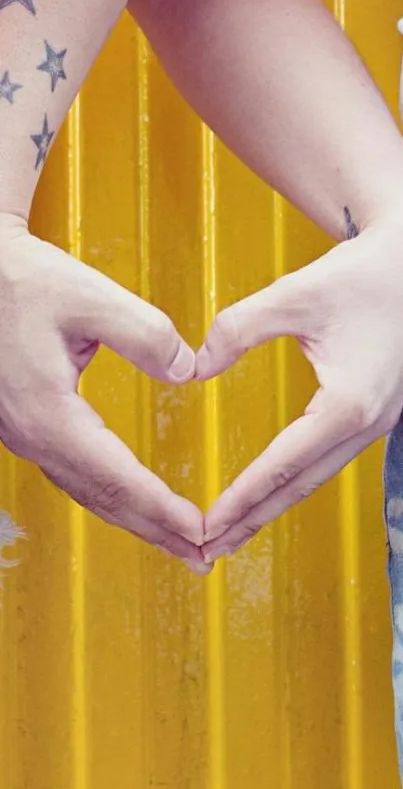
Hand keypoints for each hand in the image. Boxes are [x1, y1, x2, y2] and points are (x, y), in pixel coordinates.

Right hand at [0, 216, 206, 567]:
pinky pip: (73, 474)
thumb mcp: (89, 296)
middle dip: (155, 531)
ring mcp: (24, 434)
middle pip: (103, 499)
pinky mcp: (25, 423)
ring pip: (86, 492)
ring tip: (173, 538)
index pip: (118, 478)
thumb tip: (188, 370)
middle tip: (200, 557)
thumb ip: (146, 334)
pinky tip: (126, 497)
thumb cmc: (21, 281)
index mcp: (50, 414)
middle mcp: (33, 435)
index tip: (200, 530)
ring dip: (133, 518)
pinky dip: (109, 495)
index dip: (162, 508)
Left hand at [198, 222, 402, 562]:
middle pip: (301, 486)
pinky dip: (296, 481)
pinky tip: (274, 489)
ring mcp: (376, 423)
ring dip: (275, 506)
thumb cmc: (360, 276)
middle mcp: (366, 424)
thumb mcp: (293, 295)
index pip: (283, 466)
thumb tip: (195, 369)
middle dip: (254, 519)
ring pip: (317, 478)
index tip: (208, 525)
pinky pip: (330, 459)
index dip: (242, 498)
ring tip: (235, 531)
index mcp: (347, 404)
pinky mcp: (374, 414)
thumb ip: (237, 330)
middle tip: (211, 551)